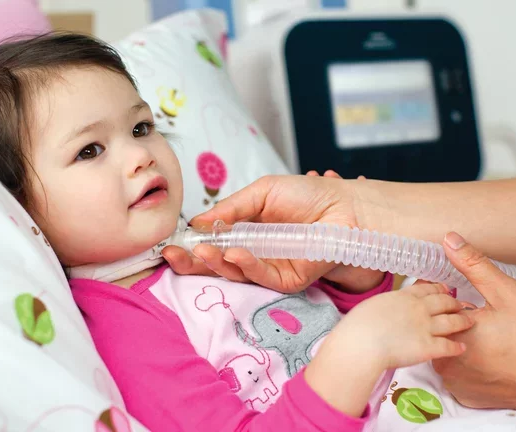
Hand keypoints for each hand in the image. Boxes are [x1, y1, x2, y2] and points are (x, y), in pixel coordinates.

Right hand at [163, 171, 371, 293]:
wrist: (344, 204)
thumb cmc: (308, 195)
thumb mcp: (261, 193)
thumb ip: (230, 210)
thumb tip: (198, 223)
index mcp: (246, 234)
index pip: (212, 247)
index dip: (191, 248)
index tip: (171, 246)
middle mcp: (255, 254)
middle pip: (217, 267)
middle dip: (192, 264)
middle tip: (173, 256)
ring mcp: (271, 269)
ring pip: (236, 274)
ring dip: (216, 263)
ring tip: (202, 250)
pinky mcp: (289, 280)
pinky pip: (262, 278)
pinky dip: (246, 267)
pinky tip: (235, 254)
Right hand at [304, 283, 470, 415]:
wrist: (362, 343)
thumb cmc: (359, 325)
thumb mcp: (373, 304)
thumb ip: (387, 304)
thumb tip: (389, 307)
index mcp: (404, 296)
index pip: (427, 289)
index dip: (438, 288)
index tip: (445, 289)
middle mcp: (419, 309)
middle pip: (444, 302)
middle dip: (455, 303)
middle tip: (461, 304)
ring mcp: (425, 327)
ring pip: (451, 322)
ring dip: (462, 321)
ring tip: (469, 322)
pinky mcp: (428, 347)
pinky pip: (447, 346)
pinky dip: (456, 347)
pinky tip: (462, 348)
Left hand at [431, 232, 515, 413]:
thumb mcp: (506, 292)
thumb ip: (473, 266)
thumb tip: (450, 241)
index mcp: (451, 332)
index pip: (430, 306)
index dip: (445, 297)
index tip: (463, 298)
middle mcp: (445, 361)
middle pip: (435, 329)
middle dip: (450, 319)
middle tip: (481, 319)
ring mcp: (453, 381)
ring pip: (444, 351)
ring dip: (456, 341)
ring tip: (485, 337)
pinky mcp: (464, 394)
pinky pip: (456, 373)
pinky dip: (466, 363)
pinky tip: (485, 356)